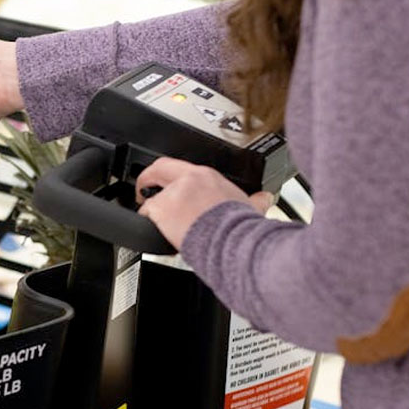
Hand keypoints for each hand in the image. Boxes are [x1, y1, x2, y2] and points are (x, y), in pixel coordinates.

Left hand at [135, 157, 274, 247]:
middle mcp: (188, 180)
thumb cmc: (239, 228)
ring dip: (153, 209)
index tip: (168, 183)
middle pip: (158, 168)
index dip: (171, 174)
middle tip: (143, 190)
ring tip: (160, 222)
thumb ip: (254, 200)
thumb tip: (264, 199)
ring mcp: (173, 193)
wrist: (232, 242)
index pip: (182, 166)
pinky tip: (157, 230)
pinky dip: (148, 221)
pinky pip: (145, 212)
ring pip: (152, 196)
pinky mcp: (161, 208)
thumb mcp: (248, 207)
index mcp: (208, 176)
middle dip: (147, 178)